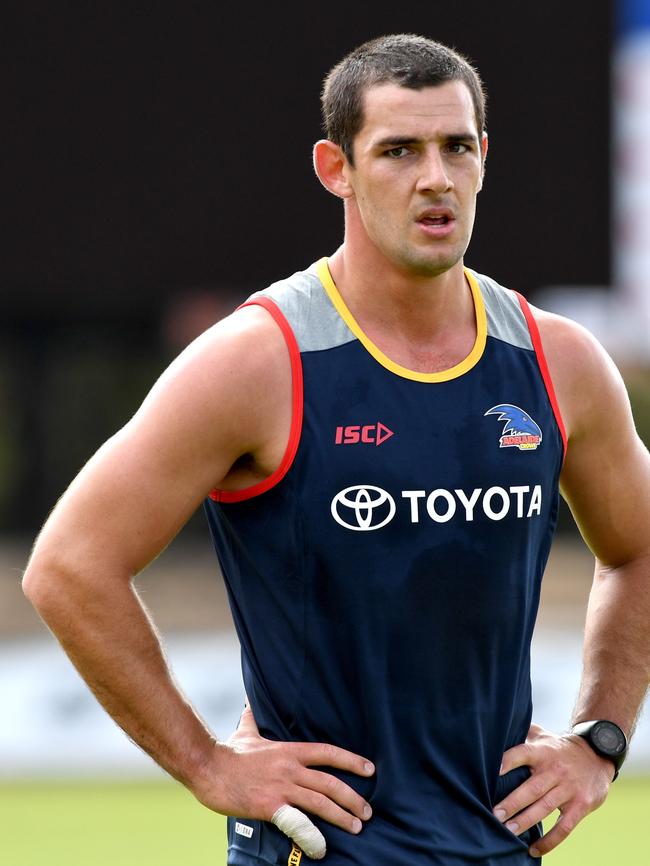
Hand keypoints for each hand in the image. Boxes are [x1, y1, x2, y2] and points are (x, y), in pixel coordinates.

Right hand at [190, 705, 374, 859]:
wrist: (208, 767)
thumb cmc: (228, 751)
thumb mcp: (246, 731)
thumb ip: (253, 718)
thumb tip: (250, 702)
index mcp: (289, 751)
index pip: (327, 753)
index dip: (351, 761)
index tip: (369, 769)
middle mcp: (290, 768)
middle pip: (330, 782)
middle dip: (353, 797)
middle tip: (368, 811)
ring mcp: (281, 787)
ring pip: (320, 802)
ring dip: (342, 815)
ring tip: (357, 826)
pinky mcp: (270, 806)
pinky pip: (297, 822)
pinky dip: (312, 836)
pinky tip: (322, 847)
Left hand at [493, 722, 613, 857]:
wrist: (597, 755)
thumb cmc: (560, 748)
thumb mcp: (543, 736)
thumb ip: (522, 733)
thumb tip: (496, 728)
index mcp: (542, 752)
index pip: (523, 753)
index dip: (508, 761)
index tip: (494, 771)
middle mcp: (555, 770)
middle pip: (531, 788)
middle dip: (512, 803)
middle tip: (495, 815)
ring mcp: (568, 789)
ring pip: (544, 808)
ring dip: (525, 821)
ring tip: (507, 831)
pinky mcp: (580, 806)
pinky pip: (563, 827)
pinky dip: (549, 841)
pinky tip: (534, 849)